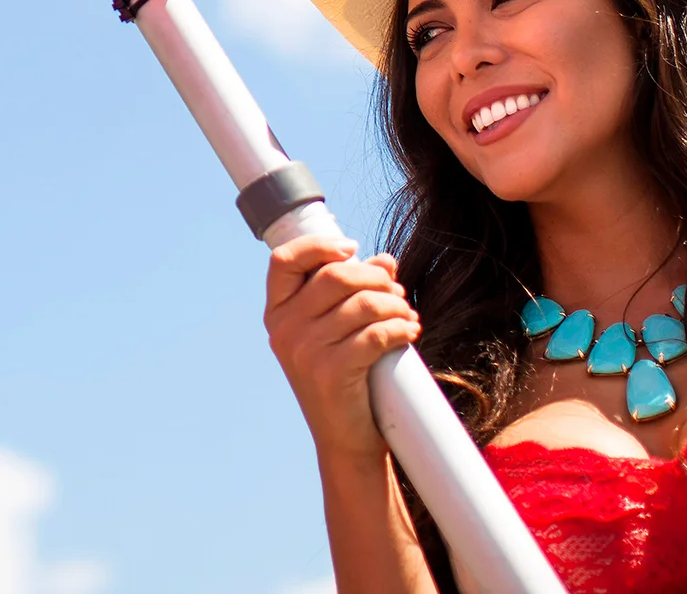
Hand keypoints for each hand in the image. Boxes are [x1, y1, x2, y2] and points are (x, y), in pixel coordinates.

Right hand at [264, 238, 420, 462]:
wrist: (345, 439)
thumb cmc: (344, 377)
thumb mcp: (336, 331)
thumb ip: (353, 292)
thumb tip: (386, 260)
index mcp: (276, 313)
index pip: (285, 260)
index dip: (318, 246)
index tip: (352, 249)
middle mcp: (283, 329)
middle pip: (335, 276)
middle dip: (376, 278)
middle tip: (398, 291)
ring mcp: (304, 351)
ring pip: (363, 304)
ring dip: (396, 304)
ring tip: (408, 315)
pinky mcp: (331, 372)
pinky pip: (375, 334)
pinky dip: (400, 328)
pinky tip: (410, 332)